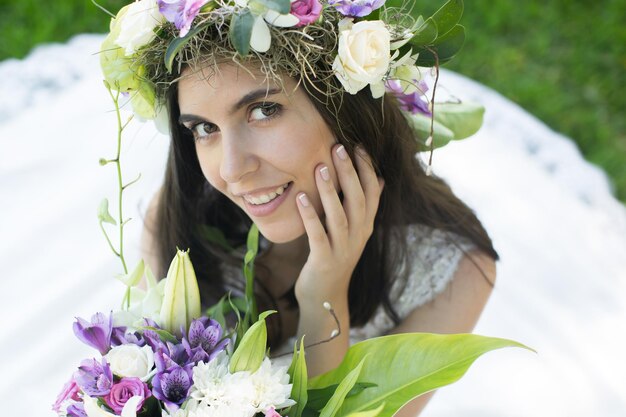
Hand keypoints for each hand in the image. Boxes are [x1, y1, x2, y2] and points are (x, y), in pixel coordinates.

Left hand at [294, 144, 383, 306]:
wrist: (325, 298)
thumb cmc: (335, 258)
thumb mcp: (354, 231)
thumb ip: (364, 206)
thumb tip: (380, 177)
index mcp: (366, 226)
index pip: (373, 192)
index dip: (367, 169)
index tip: (358, 145)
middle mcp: (359, 235)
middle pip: (359, 199)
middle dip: (349, 172)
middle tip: (339, 147)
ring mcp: (343, 249)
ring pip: (340, 215)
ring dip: (330, 190)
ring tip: (319, 167)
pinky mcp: (324, 260)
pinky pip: (318, 235)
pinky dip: (310, 216)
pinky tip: (300, 197)